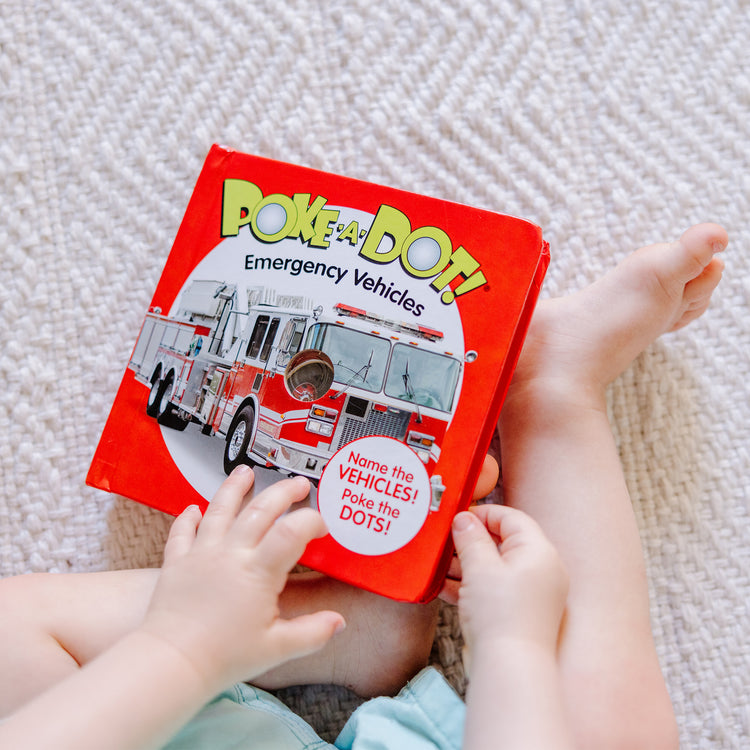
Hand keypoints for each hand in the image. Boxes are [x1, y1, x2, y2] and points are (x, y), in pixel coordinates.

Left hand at [139, 466, 344, 693]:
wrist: (171, 663)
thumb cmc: (224, 657)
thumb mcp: (277, 649)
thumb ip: (312, 632)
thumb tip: (338, 622)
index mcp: (258, 572)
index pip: (292, 531)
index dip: (311, 521)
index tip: (321, 527)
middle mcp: (230, 554)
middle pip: (260, 510)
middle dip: (283, 492)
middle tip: (298, 484)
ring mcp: (202, 554)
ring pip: (220, 509)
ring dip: (234, 488)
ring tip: (245, 472)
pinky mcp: (177, 562)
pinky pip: (183, 531)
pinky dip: (188, 518)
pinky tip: (195, 509)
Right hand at [444, 504, 567, 653]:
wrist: (510, 669)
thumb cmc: (500, 614)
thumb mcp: (479, 568)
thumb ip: (470, 538)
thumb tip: (464, 519)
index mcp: (539, 551)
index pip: (511, 519)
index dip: (483, 514)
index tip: (458, 517)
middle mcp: (542, 570)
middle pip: (503, 543)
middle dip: (471, 542)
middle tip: (446, 542)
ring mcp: (533, 594)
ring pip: (497, 568)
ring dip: (467, 565)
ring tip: (440, 566)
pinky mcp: (521, 613)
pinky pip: (496, 590)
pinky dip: (473, 586)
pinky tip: (445, 588)